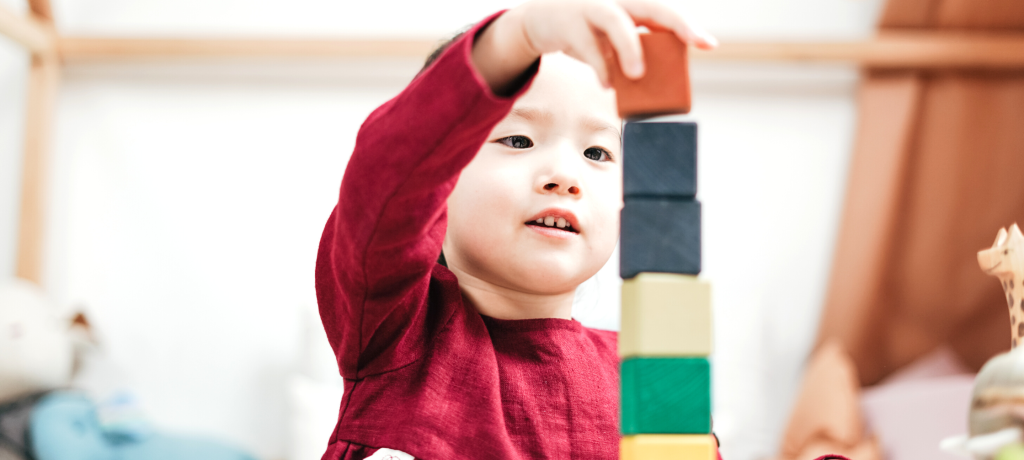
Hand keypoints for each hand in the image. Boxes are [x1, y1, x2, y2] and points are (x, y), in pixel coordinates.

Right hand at [472, 0, 716, 92]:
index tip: (709, 45)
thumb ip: (630, 55)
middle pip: (650, 7)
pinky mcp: (568, 24)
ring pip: (615, 20)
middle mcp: (614, 2)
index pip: (664, 12)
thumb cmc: (585, 33)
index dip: (687, 27)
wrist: (541, 22)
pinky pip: (587, 45)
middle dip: (675, 24)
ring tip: (638, 75)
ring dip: (629, 47)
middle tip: (693, 45)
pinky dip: (599, 67)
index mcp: (630, 6)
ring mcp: (590, 9)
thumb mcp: (611, 41)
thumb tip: (652, 86)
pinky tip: (608, 85)